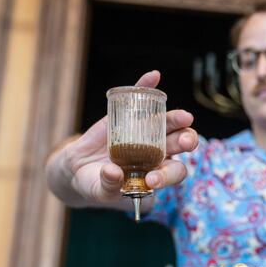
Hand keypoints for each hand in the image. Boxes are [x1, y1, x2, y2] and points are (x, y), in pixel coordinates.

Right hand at [53, 70, 197, 205]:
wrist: (78, 167)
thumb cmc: (96, 184)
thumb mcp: (99, 190)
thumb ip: (108, 185)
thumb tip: (113, 173)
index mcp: (156, 172)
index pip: (172, 172)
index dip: (167, 175)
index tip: (152, 180)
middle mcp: (156, 151)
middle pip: (177, 144)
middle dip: (185, 142)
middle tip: (186, 143)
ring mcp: (144, 131)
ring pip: (164, 122)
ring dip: (175, 118)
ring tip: (184, 117)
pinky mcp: (128, 115)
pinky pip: (140, 99)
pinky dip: (146, 87)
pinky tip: (154, 76)